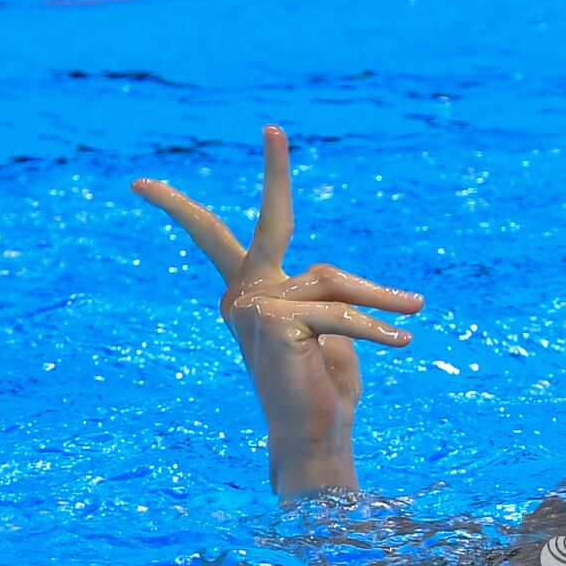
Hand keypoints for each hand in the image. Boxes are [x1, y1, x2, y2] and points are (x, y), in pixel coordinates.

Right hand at [131, 125, 423, 493]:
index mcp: (250, 293)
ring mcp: (254, 309)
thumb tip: (338, 280)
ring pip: (334, 283)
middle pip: (268, 224)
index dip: (190, 209)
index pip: (224, 241)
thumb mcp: (334, 329)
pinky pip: (340, 313)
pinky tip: (401, 340)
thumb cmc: (325, 389)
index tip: (152, 179)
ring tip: (413, 313)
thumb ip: (329, 294)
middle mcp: (244, 295)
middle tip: (272, 128)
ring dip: (377, 300)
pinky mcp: (276, 323)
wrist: (316, 437)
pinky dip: (373, 326)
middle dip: (275, 173)